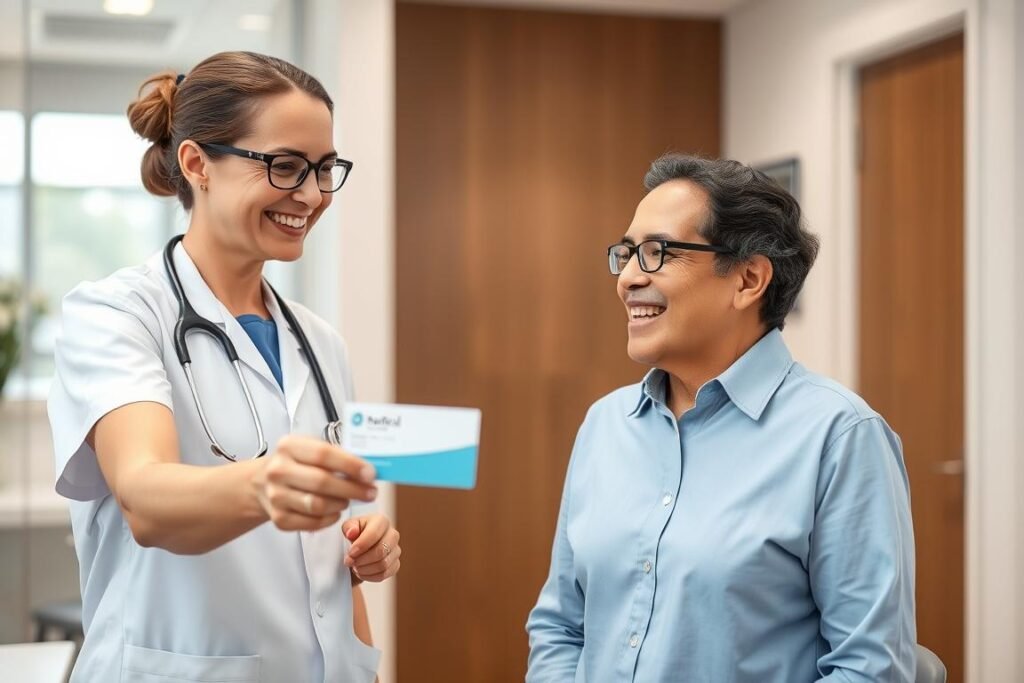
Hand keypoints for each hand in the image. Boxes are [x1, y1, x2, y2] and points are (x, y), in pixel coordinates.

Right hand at [251, 435, 377, 531]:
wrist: (261, 482)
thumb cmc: (296, 464)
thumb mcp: (310, 449)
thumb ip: (337, 456)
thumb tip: (369, 470)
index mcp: (289, 446)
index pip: (323, 454)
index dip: (350, 465)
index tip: (370, 473)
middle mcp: (278, 470)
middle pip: (322, 482)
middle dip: (352, 489)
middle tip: (370, 492)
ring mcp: (276, 496)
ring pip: (317, 505)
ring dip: (341, 504)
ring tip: (349, 499)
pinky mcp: (278, 519)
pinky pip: (312, 523)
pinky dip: (329, 519)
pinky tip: (335, 511)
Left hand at [343, 513, 400, 583]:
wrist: (359, 548)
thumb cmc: (354, 534)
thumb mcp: (347, 527)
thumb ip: (348, 527)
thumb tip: (352, 532)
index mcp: (381, 521)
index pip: (374, 534)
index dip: (361, 545)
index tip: (350, 553)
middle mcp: (392, 534)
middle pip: (381, 551)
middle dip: (362, 559)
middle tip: (349, 562)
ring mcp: (396, 550)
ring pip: (383, 564)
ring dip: (365, 569)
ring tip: (354, 567)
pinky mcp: (395, 564)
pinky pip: (384, 574)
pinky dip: (370, 576)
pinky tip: (361, 572)